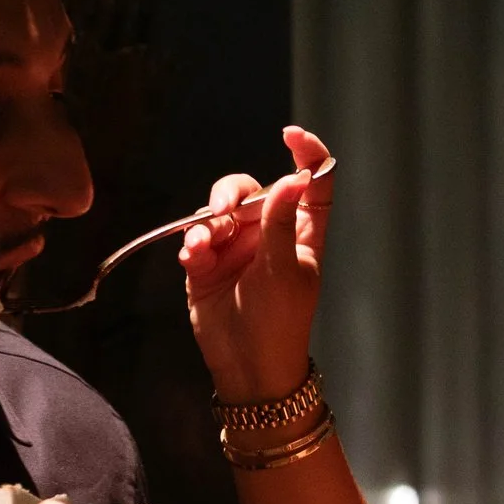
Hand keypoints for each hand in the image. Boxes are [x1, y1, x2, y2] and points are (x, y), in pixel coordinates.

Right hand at [180, 123, 333, 402]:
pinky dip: (192, 243)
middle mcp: (268, 233)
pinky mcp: (206, 264)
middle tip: (225, 210)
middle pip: (251, 190)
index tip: (291, 136)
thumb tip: (295, 176)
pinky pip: (195, 239)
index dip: (306, 155)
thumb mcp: (286, 270)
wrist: (247, 367)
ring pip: (218, 211)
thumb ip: (284, 222)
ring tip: (203, 245)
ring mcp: (236, 248)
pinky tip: (193, 258)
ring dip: (208, 221)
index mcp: (301, 231)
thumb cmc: (280, 322)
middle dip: (234, 194)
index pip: (311, 182)